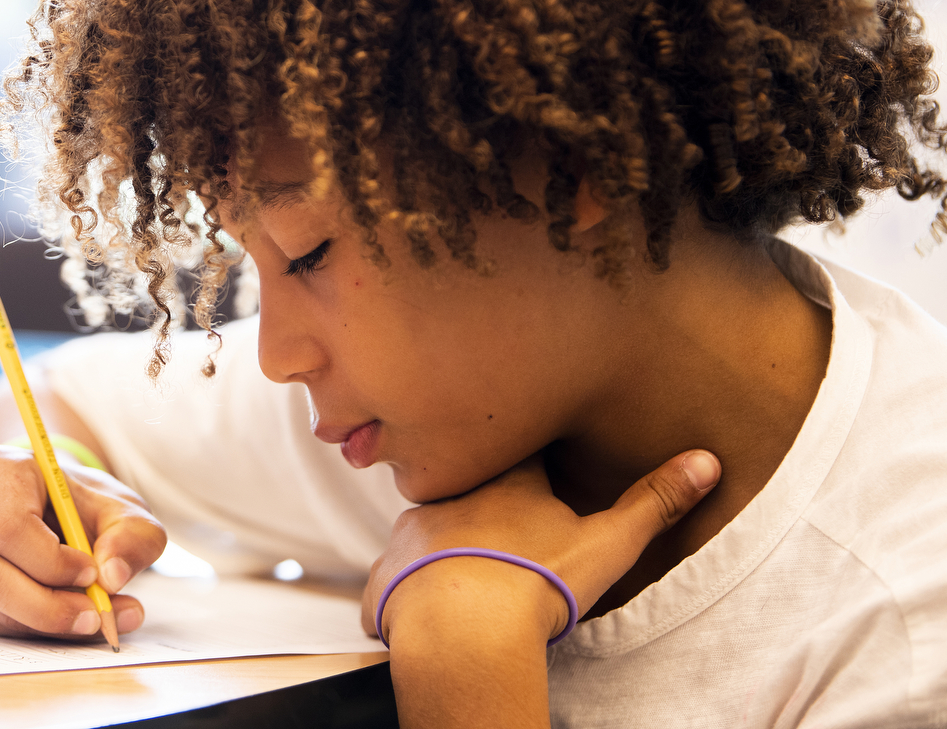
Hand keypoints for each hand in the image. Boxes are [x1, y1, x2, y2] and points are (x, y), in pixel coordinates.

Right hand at [0, 445, 167, 640]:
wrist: (55, 506)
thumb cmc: (85, 505)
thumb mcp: (125, 511)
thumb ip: (133, 537)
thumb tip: (112, 576)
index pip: (9, 528)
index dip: (52, 562)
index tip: (92, 573)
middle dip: (45, 607)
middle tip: (94, 617)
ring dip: (41, 621)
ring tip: (92, 615)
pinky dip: (29, 627)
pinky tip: (62, 613)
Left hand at [364, 449, 721, 643]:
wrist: (468, 629)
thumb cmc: (538, 583)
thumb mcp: (608, 542)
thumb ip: (654, 503)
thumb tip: (706, 460)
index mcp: (504, 481)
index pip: (517, 459)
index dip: (528, 471)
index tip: (535, 484)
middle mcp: (450, 495)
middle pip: (466, 493)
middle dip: (480, 512)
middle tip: (502, 545)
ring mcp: (410, 533)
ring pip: (426, 534)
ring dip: (441, 553)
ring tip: (465, 584)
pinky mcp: (382, 575)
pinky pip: (390, 582)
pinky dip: (403, 596)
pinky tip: (423, 614)